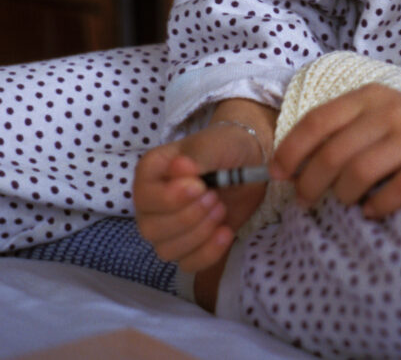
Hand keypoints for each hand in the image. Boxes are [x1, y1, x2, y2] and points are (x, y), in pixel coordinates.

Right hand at [134, 100, 275, 273]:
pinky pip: (188, 264)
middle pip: (151, 229)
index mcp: (151, 173)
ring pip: (166, 251)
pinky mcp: (188, 246)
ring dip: (199, 234)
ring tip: (221, 209)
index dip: (170, 198)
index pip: (144, 197)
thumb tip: (178, 167)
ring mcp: (166, 228)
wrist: (248, 161)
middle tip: (214, 197)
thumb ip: (197, 158)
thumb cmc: (224, 147)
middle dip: (188, 217)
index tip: (200, 186)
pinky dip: (209, 253)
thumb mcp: (214, 145)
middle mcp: (151, 204)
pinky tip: (226, 232)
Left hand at [269, 74, 400, 219]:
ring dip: (342, 197)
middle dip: (310, 183)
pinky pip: (393, 193)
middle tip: (304, 200)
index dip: (292, 149)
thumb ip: (343, 126)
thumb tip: (293, 161)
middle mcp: (389, 113)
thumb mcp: (380, 108)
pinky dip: (376, 207)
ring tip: (343, 204)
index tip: (277, 172)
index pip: (318, 121)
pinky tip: (372, 211)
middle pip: (333, 153)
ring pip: (358, 174)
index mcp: (370, 96)